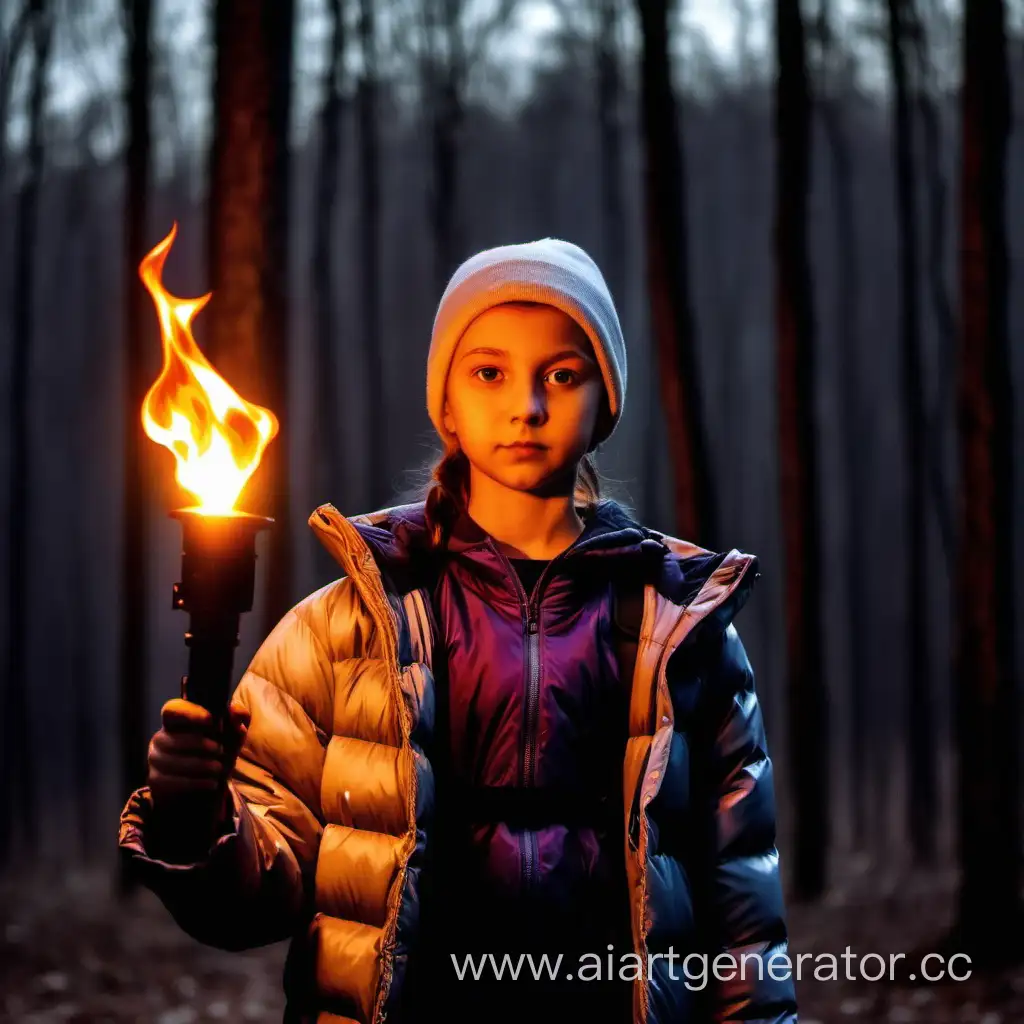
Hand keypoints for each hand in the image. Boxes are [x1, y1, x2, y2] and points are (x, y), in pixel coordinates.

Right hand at [146, 698, 249, 856]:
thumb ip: (236, 727)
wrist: (203, 799)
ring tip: (217, 771)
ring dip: (197, 765)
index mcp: (177, 723)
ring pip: (168, 761)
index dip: (189, 713)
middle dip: (199, 745)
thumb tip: (239, 713)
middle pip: (171, 738)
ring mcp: (154, 765)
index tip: (210, 721)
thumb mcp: (231, 743)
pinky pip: (168, 784)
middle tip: (219, 752)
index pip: (173, 710)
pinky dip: (192, 783)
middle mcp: (160, 741)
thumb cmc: (217, 761)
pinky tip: (208, 785)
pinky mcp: (155, 788)